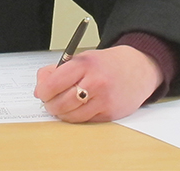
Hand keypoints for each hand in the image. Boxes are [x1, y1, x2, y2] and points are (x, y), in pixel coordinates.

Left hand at [33, 45, 161, 122]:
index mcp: (86, 65)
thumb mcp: (82, 58)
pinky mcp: (110, 114)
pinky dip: (77, 117)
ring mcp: (104, 100)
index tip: (41, 92)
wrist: (138, 68)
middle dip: (50, 105)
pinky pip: (84, 121)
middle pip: (61, 102)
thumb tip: (40, 88)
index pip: (54, 82)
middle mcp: (96, 82)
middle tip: (49, 102)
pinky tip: (78, 108)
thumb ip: (59, 70)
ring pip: (71, 116)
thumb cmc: (107, 64)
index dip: (43, 90)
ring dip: (62, 113)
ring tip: (62, 106)